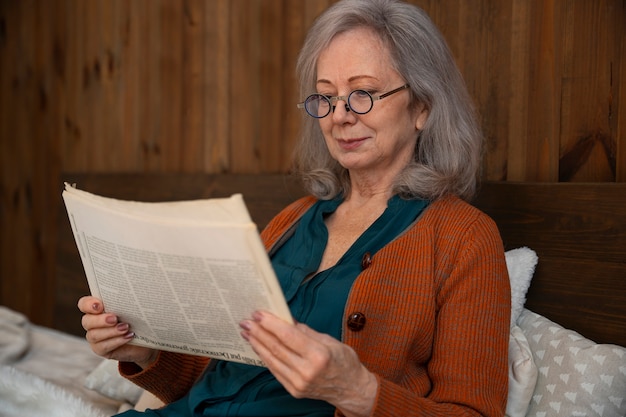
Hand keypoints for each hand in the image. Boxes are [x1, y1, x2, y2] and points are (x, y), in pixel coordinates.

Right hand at [77, 296, 157, 368]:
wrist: (145, 340)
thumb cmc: (138, 319)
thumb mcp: (134, 308)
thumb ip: (127, 301)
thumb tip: (134, 291)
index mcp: (98, 308)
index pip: (84, 304)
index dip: (88, 304)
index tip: (100, 305)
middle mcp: (93, 322)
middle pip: (87, 321)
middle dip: (100, 320)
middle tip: (115, 318)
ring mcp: (96, 337)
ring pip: (94, 335)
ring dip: (111, 331)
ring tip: (126, 327)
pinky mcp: (101, 349)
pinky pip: (102, 347)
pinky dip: (116, 341)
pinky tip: (128, 337)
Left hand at [240, 311, 377, 416]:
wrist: (351, 388)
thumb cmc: (343, 361)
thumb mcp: (329, 340)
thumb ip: (305, 331)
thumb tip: (285, 319)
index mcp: (319, 354)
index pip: (288, 336)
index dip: (271, 324)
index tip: (258, 314)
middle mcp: (307, 370)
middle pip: (277, 348)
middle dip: (259, 332)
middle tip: (246, 321)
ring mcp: (299, 383)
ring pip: (272, 360)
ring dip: (257, 344)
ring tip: (247, 332)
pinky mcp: (294, 390)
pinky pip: (275, 370)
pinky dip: (265, 357)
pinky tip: (258, 347)